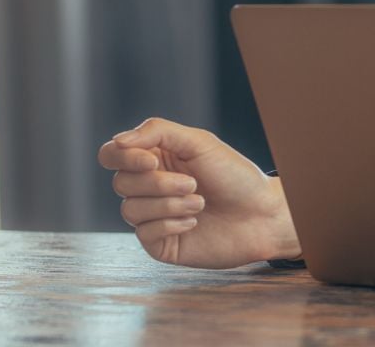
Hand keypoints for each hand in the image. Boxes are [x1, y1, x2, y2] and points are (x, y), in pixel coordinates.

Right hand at [97, 117, 300, 268]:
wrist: (262, 214)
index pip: (112, 155)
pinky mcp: (160, 243)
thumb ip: (158, 132)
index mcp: (155, 159)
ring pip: (130, 210)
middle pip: (121, 183)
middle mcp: (149, 187)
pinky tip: (194, 222)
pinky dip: (170, 225)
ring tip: (200, 203)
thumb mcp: (199, 143)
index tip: (152, 161)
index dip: (123, 158)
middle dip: (159, 184)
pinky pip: (144, 234)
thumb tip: (118, 141)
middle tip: (194, 184)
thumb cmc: (235, 176)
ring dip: (169, 205)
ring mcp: (153, 216)